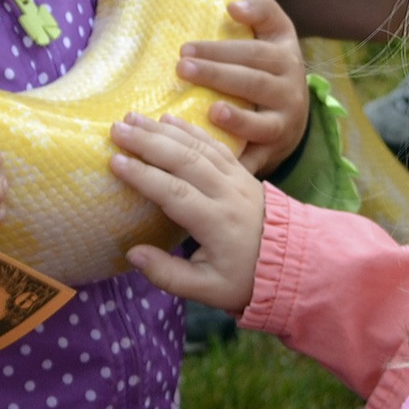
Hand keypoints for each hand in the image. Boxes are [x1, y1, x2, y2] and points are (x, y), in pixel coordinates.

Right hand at [109, 114, 263, 312]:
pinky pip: (214, 143)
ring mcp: (237, 178)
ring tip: (132, 117)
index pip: (175, 193)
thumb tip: (132, 253)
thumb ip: (168, 275)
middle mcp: (228, 194)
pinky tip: (167, 119)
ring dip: (162, 129)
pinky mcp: (242, 171)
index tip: (115, 161)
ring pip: (198, 146)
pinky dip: (189, 128)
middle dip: (148, 142)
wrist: (294, 262)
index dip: (143, 176)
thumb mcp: (208, 291)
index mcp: (217, 224)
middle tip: (116, 129)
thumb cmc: (245, 278)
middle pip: (185, 160)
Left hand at [178, 0, 309, 175]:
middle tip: (182, 69)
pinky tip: (216, 160)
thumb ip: (261, 10)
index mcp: (285, 62)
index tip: (185, 48)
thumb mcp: (276, 33)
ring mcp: (283, 126)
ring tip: (213, 112)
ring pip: (263, 124)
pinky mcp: (274, 154)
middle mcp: (289, 94)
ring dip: (239, 121)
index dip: (220, 50)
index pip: (253, 53)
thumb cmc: (271, 68)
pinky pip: (257, 159)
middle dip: (217, 75)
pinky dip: (240, 162)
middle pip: (253, 83)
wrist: (294, 115)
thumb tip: (234, 6)